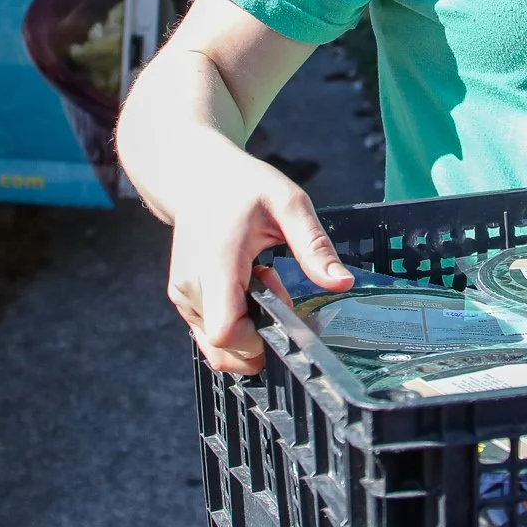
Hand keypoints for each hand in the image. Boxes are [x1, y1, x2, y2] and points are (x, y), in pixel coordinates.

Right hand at [163, 149, 353, 374]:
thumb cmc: (243, 186)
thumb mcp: (288, 203)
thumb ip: (313, 245)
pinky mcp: (184, 302)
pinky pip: (211, 337)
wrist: (197, 177)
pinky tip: (245, 289)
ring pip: (219, 348)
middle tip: (273, 286)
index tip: (280, 307)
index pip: (226, 331)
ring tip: (258, 283)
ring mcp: (184, 298)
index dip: (259, 338)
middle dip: (260, 334)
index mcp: (216, 263)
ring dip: (249, 332)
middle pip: (226, 348)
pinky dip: (236, 326)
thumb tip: (343, 282)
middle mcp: (192, 287)